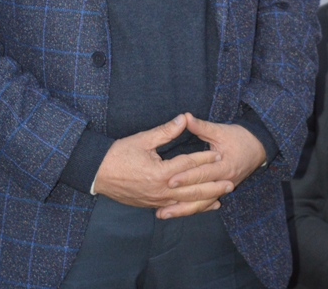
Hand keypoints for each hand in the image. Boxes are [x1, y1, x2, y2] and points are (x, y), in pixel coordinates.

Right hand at [93, 114, 233, 213]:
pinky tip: (201, 207)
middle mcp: (161, 190)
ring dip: (205, 200)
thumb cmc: (118, 154)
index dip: (204, 158)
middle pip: (193, 189)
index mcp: (160, 173)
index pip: (188, 164)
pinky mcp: (152, 205)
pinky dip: (191, 208)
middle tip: (230, 181)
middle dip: (213, 185)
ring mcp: (157, 201)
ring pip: (186, 203)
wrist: (97, 174)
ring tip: (222, 197)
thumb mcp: (143, 139)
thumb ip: (166, 131)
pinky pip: (176, 208)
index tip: (218, 153)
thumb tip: (184, 118)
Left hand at [156, 112, 266, 218]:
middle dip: (180, 198)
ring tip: (164, 214)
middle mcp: (224, 181)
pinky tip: (177, 213)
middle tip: (162, 203)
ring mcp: (223, 189)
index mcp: (224, 166)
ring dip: (183, 210)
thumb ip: (202, 126)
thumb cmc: (239, 138)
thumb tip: (185, 117)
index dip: (186, 177)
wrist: (258, 148)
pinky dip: (191, 209)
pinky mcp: (220, 192)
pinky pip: (205, 203)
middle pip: (200, 194)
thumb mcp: (220, 130)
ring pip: (202, 204)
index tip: (170, 180)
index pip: (202, 174)